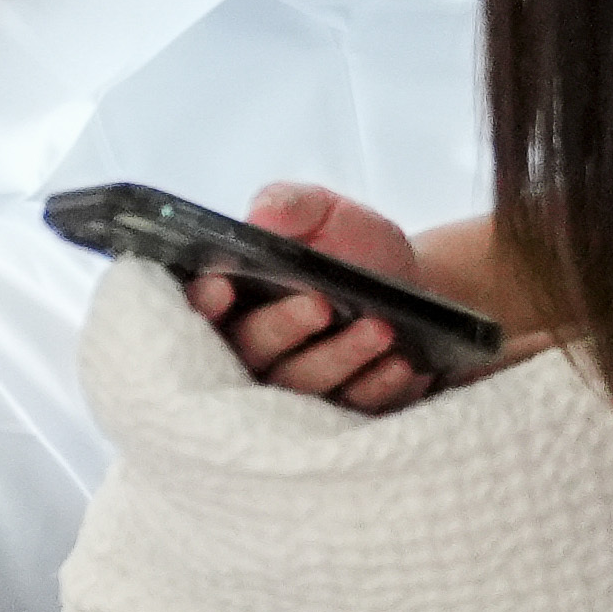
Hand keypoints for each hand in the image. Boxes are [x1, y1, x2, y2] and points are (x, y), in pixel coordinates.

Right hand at [191, 179, 494, 422]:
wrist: (411, 283)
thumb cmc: (352, 245)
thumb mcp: (325, 211)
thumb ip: (291, 204)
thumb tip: (262, 216)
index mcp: (238, 294)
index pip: (201, 306)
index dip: (202, 301)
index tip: (220, 286)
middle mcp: (259, 343)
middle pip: (250, 350)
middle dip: (283, 327)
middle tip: (321, 304)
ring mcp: (300, 379)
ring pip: (302, 384)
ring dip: (340, 356)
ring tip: (380, 328)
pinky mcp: (343, 405)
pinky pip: (353, 407)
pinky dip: (376, 385)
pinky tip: (400, 363)